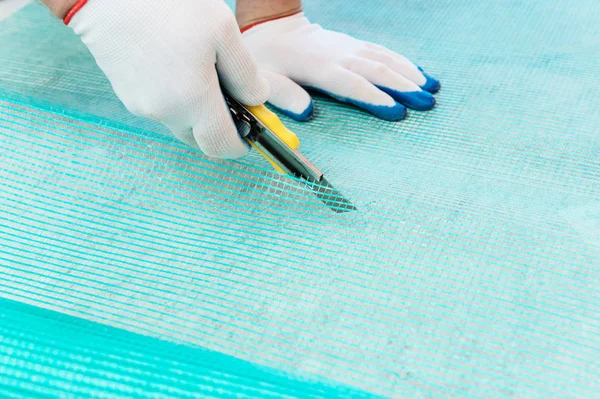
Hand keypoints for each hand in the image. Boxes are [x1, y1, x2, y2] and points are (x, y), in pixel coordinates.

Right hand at [68, 0, 268, 157]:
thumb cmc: (167, 5)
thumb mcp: (223, 31)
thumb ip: (246, 74)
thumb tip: (256, 100)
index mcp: (192, 102)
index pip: (221, 146)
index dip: (240, 144)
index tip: (251, 131)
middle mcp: (164, 113)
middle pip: (200, 136)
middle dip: (218, 124)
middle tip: (229, 93)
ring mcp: (141, 105)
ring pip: (180, 120)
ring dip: (196, 107)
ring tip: (200, 68)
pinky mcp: (126, 94)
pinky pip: (160, 106)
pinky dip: (175, 96)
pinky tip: (176, 64)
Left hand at [242, 13, 439, 121]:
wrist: (272, 26)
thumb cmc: (266, 59)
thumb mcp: (265, 80)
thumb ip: (283, 95)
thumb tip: (307, 112)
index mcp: (318, 67)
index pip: (351, 84)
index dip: (374, 97)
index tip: (397, 111)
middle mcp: (339, 55)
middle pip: (376, 71)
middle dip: (404, 88)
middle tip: (427, 105)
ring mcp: (348, 48)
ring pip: (384, 58)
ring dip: (409, 74)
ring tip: (432, 89)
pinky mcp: (353, 45)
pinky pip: (382, 51)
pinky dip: (403, 62)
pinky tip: (418, 73)